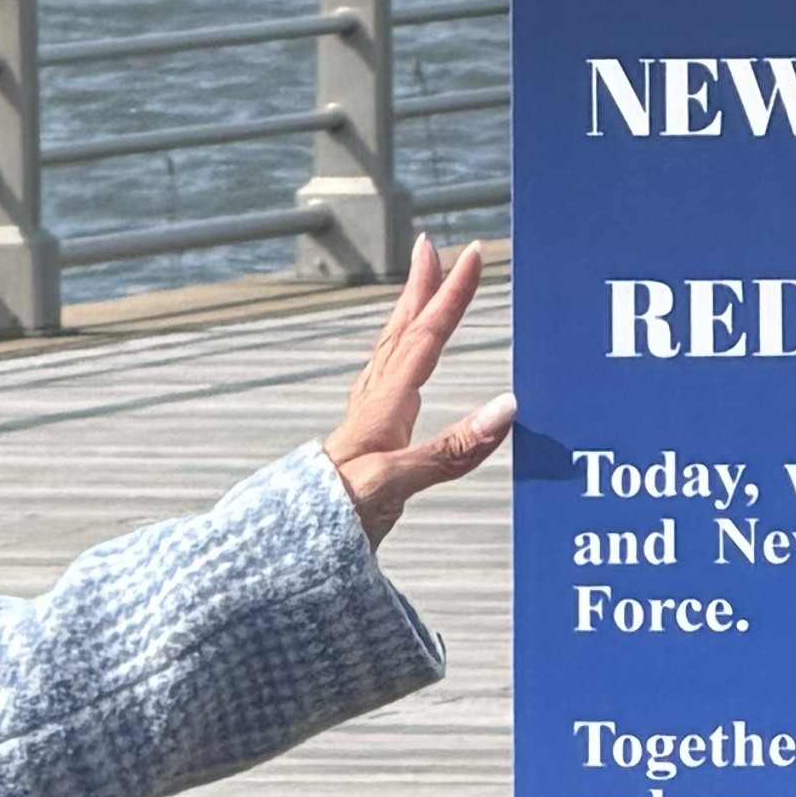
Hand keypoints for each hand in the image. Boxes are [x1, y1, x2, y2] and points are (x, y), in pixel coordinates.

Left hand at [329, 236, 516, 544]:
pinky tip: (400, 367)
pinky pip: (386, 383)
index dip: (449, 297)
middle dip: (420, 288)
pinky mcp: (363, 445)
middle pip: (400, 333)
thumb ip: (451, 450)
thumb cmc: (334, 518)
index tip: (469, 256)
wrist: (289, 549)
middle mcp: (372, 407)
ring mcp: (365, 424)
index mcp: (383, 409)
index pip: (423, 339)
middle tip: (432, 247)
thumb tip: (506, 409)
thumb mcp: (397, 484)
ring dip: (408, 315)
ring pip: (389, 353)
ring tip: (420, 290)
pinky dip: (399, 357)